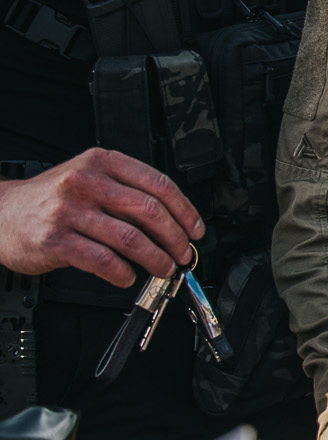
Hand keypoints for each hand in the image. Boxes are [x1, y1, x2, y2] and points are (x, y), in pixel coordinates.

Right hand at [0, 148, 203, 286]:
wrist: (0, 213)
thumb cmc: (50, 199)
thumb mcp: (88, 178)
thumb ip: (125, 190)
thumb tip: (172, 220)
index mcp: (101, 162)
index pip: (158, 183)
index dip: (184, 210)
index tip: (195, 229)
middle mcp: (86, 182)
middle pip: (149, 211)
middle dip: (175, 237)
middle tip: (182, 254)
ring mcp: (69, 211)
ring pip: (130, 238)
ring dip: (155, 258)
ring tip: (163, 268)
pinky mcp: (55, 240)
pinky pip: (102, 260)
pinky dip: (122, 273)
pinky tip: (127, 277)